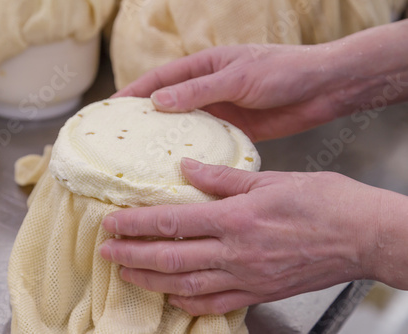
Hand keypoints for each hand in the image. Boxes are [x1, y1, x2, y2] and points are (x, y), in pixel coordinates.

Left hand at [99, 158, 403, 315]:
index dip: (137, 224)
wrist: (362, 236)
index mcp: (237, 218)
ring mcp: (246, 277)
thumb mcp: (271, 179)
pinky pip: (215, 304)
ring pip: (186, 284)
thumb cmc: (324, 203)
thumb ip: (223, 178)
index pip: (173, 222)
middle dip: (133, 254)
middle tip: (106, 251)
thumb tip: (188, 168)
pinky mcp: (259, 291)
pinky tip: (170, 296)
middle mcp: (236, 252)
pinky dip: (187, 302)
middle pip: (171, 256)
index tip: (112, 222)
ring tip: (126, 273)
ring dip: (151, 279)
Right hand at [113, 44, 341, 141]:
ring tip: (144, 160)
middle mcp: (206, 90)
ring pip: (185, 128)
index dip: (133, 93)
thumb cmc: (282, 70)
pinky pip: (208, 143)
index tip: (111, 110)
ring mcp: (220, 112)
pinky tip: (181, 169)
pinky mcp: (234, 131)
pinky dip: (194, 154)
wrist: (322, 88)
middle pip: (167, 106)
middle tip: (122, 142)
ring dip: (168, 142)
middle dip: (145, 121)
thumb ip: (198, 90)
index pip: (159, 80)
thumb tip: (158, 102)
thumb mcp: (237, 76)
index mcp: (203, 67)